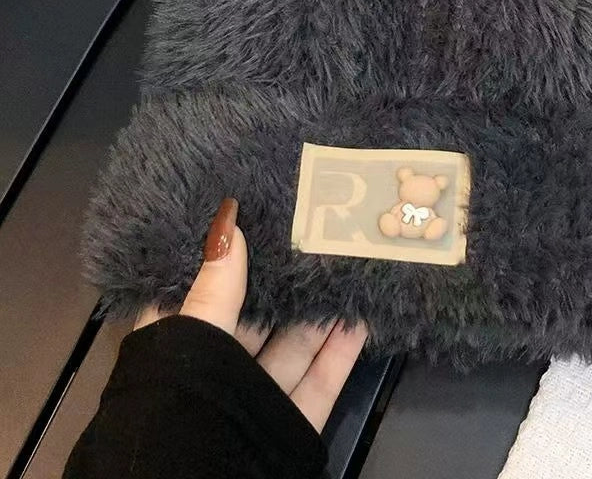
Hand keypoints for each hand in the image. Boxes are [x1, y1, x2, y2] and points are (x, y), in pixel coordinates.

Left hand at [135, 198, 367, 432]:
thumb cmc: (179, 400)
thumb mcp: (193, 333)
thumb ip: (217, 283)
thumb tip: (230, 220)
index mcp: (183, 345)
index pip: (209, 292)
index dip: (235, 261)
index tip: (265, 224)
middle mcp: (220, 369)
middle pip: (259, 318)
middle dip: (288, 285)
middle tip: (320, 242)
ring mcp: (256, 396)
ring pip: (295, 347)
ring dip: (321, 314)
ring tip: (348, 271)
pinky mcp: (289, 422)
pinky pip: (318, 380)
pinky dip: (341, 352)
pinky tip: (362, 319)